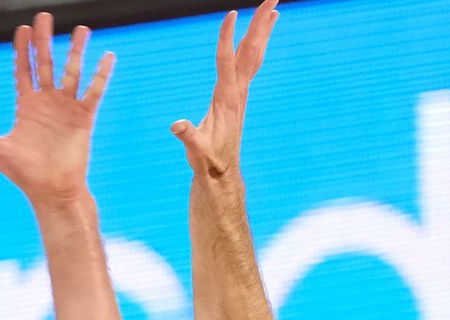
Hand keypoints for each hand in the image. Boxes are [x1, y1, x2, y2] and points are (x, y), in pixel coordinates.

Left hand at [0, 12, 115, 206]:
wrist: (52, 192)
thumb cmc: (24, 174)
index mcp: (26, 106)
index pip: (23, 70)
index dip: (22, 50)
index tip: (22, 29)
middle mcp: (47, 102)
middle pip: (46, 63)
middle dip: (44, 40)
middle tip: (44, 16)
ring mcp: (66, 108)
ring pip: (72, 72)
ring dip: (76, 50)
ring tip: (82, 28)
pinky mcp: (84, 117)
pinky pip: (94, 91)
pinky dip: (101, 75)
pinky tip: (108, 56)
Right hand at [171, 0, 279, 179]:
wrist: (221, 173)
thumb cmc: (208, 162)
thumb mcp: (196, 151)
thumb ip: (188, 137)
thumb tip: (177, 126)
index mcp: (226, 99)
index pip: (226, 62)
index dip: (226, 39)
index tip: (230, 15)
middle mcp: (238, 91)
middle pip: (250, 50)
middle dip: (260, 23)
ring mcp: (240, 93)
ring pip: (254, 54)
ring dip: (263, 30)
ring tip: (273, 7)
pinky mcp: (238, 96)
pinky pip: (251, 64)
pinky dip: (256, 46)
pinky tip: (258, 36)